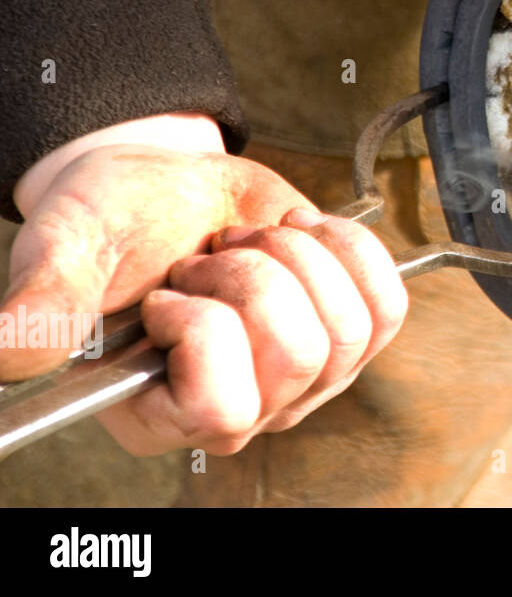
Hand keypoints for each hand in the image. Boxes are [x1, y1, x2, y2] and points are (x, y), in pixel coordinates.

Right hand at [1, 113, 407, 454]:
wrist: (171, 185)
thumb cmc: (117, 219)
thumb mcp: (69, 245)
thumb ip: (47, 300)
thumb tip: (7, 355)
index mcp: (160, 412)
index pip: (221, 407)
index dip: (206, 326)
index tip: (170, 289)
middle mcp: (241, 410)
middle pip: (302, 354)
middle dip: (256, 274)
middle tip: (211, 256)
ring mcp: (304, 379)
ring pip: (351, 327)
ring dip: (299, 257)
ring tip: (248, 245)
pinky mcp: (349, 335)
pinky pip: (388, 304)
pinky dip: (349, 249)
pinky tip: (301, 237)